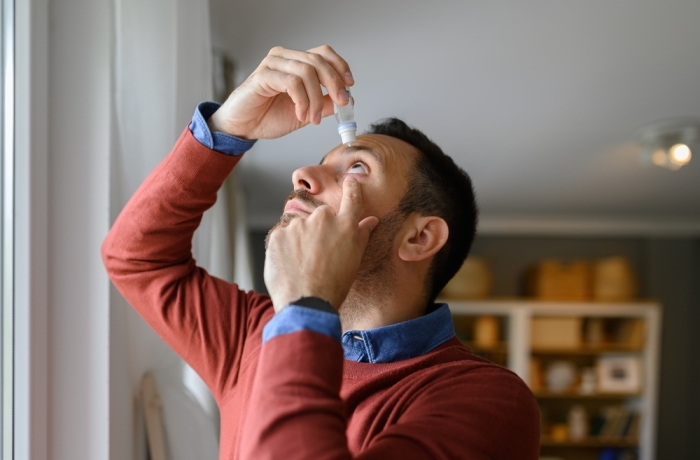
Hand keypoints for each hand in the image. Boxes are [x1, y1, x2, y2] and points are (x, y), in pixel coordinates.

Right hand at [207, 45, 353, 139]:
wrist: (243, 127)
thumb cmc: (268, 116)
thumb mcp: (305, 113)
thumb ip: (324, 104)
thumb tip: (347, 100)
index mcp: (295, 62)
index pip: (323, 53)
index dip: (340, 66)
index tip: (350, 85)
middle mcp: (284, 58)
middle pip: (318, 61)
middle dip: (334, 84)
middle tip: (341, 104)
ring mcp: (272, 64)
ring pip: (307, 72)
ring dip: (316, 99)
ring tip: (313, 118)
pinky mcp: (263, 76)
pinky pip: (292, 83)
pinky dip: (302, 102)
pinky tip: (301, 115)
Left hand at [263, 179, 378, 311]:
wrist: (306, 303)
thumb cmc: (334, 286)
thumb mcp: (355, 260)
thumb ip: (361, 235)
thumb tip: (370, 220)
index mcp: (345, 225)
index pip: (351, 198)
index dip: (351, 188)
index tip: (350, 182)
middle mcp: (323, 219)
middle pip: (320, 217)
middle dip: (318, 230)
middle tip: (318, 255)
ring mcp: (298, 226)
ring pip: (299, 228)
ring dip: (300, 240)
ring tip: (302, 265)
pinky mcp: (278, 235)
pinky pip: (282, 238)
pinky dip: (284, 249)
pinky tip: (290, 266)